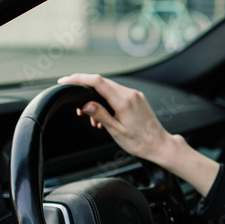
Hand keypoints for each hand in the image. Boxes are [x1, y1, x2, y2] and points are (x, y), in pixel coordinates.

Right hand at [60, 73, 175, 165]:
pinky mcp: (137, 99)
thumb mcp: (116, 131)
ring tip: (94, 120)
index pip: (97, 82)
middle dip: (86, 92)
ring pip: (109, 89)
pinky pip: (118, 94)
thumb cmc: (140, 142)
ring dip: (97, 99)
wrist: (159, 145)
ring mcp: (135, 95)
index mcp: (124, 101)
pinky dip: (107, 102)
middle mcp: (130, 94)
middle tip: (78, 109)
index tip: (65, 81)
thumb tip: (85, 104)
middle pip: (102, 83)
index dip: (78, 79)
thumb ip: (100, 115)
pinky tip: (105, 117)